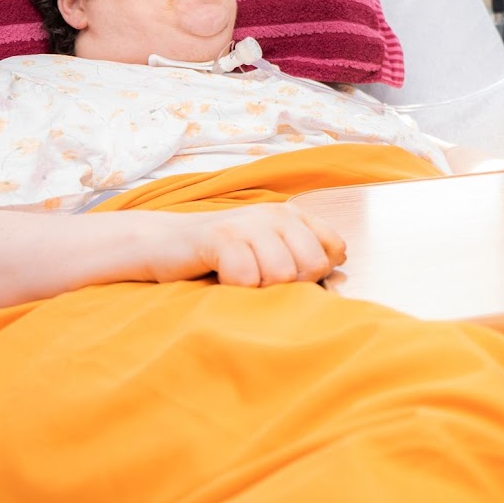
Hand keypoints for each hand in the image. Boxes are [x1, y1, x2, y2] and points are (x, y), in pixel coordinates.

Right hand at [147, 202, 347, 287]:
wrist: (162, 245)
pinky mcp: (221, 236)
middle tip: (257, 280)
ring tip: (238, 279)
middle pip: (311, 267)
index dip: (315, 274)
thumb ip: (302, 253)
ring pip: (282, 274)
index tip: (287, 276)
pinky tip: (221, 277)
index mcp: (292, 216)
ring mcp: (248, 223)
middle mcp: (276, 214)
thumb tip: (341, 262)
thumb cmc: (219, 256)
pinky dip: (234, 289)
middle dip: (287, 285)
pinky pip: (247, 278)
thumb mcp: (267, 250)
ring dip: (258, 288)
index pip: (334, 250)